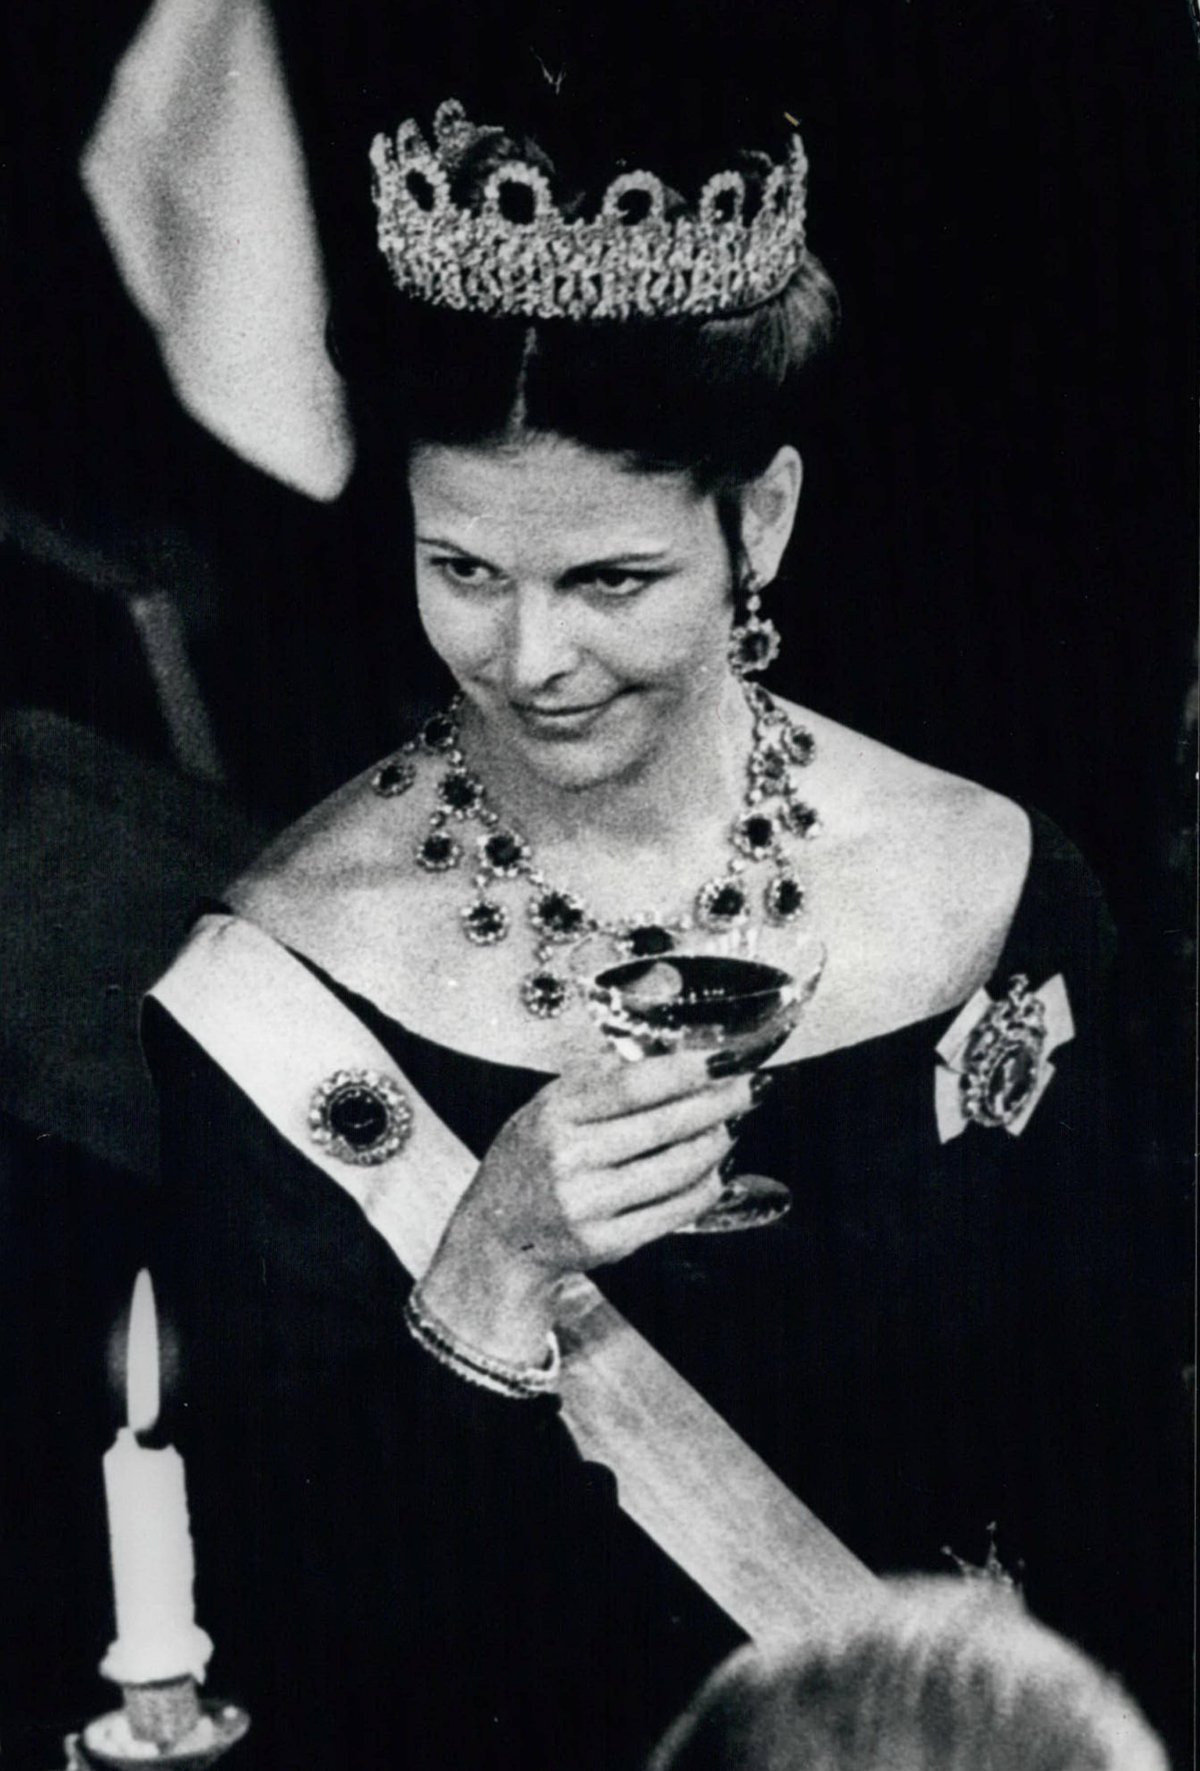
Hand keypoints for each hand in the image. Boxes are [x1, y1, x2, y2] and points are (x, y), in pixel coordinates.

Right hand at [418, 1051, 753, 1360]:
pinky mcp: (604, 1243)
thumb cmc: (533, 1156)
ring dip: (716, 1144)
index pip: (632, 1085)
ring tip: (731, 1126)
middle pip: (663, 1125)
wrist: (497, 1235)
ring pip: (676, 1169)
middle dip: (720, 1103)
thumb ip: (608, 1067)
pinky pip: (673, 1213)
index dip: (687, 1070)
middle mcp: (567, 1157)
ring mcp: (585, 1204)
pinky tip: (717, 1172)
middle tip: (753, 1087)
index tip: (727, 1058)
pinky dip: (705, 1189)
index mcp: (554, 1112)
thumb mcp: (552, 1101)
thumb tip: (668, 1012)